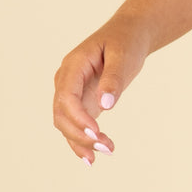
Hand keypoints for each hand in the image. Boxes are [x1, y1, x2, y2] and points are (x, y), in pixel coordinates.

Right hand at [53, 18, 150, 164]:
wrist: (130, 33)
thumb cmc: (127, 40)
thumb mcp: (124, 55)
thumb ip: (114, 78)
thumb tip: (105, 105)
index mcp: (73, 66)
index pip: (67, 96)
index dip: (78, 117)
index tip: (96, 132)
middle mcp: (66, 80)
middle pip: (62, 114)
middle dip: (80, 134)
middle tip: (105, 148)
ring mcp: (72, 92)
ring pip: (66, 123)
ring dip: (81, 141)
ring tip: (105, 153)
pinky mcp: (81, 101)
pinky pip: (75, 124)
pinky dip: (81, 141)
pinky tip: (91, 158)